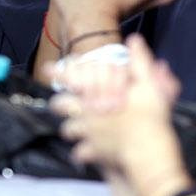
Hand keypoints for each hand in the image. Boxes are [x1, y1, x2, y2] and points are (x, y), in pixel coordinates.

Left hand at [50, 35, 190, 195]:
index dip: (57, 72)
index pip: (70, 79)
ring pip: (68, 130)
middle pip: (61, 106)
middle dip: (59, 105)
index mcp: (95, 94)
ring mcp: (88, 133)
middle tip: (59, 105)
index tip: (46, 68)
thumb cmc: (149, 115)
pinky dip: (81, 154)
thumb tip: (134, 40)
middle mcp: (86, 112)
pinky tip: (81, 155)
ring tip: (71, 130)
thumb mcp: (148, 84)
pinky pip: (80, 154)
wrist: (148, 149)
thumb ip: (139, 62)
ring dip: (70, 129)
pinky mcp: (94, 152)